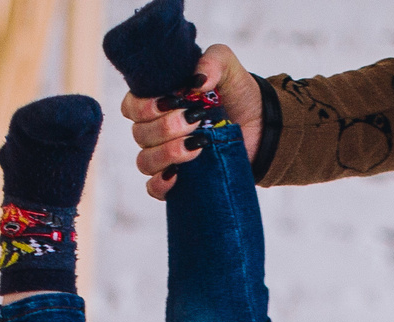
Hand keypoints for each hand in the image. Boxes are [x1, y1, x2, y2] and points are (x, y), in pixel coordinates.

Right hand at [119, 45, 264, 201]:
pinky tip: (177, 175)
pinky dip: (161, 184)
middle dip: (167, 127)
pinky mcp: (178, 181)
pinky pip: (153, 188)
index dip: (145, 106)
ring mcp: (165, 156)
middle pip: (140, 134)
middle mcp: (156, 130)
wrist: (262, 125)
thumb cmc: (237, 93)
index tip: (173, 101)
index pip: (131, 107)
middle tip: (197, 119)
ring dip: (167, 153)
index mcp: (159, 102)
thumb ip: (212, 61)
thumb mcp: (228, 67)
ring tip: (198, 144)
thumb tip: (197, 81)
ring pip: (145, 160)